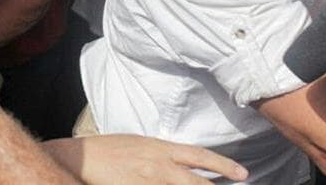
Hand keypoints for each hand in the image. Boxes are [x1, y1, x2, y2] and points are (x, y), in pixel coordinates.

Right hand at [73, 134, 247, 184]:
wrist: (82, 158)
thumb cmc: (107, 149)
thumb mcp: (139, 144)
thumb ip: (161, 155)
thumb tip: (179, 163)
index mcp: (160, 148)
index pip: (199, 156)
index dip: (223, 165)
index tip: (243, 174)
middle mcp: (159, 166)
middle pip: (197, 181)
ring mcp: (149, 182)